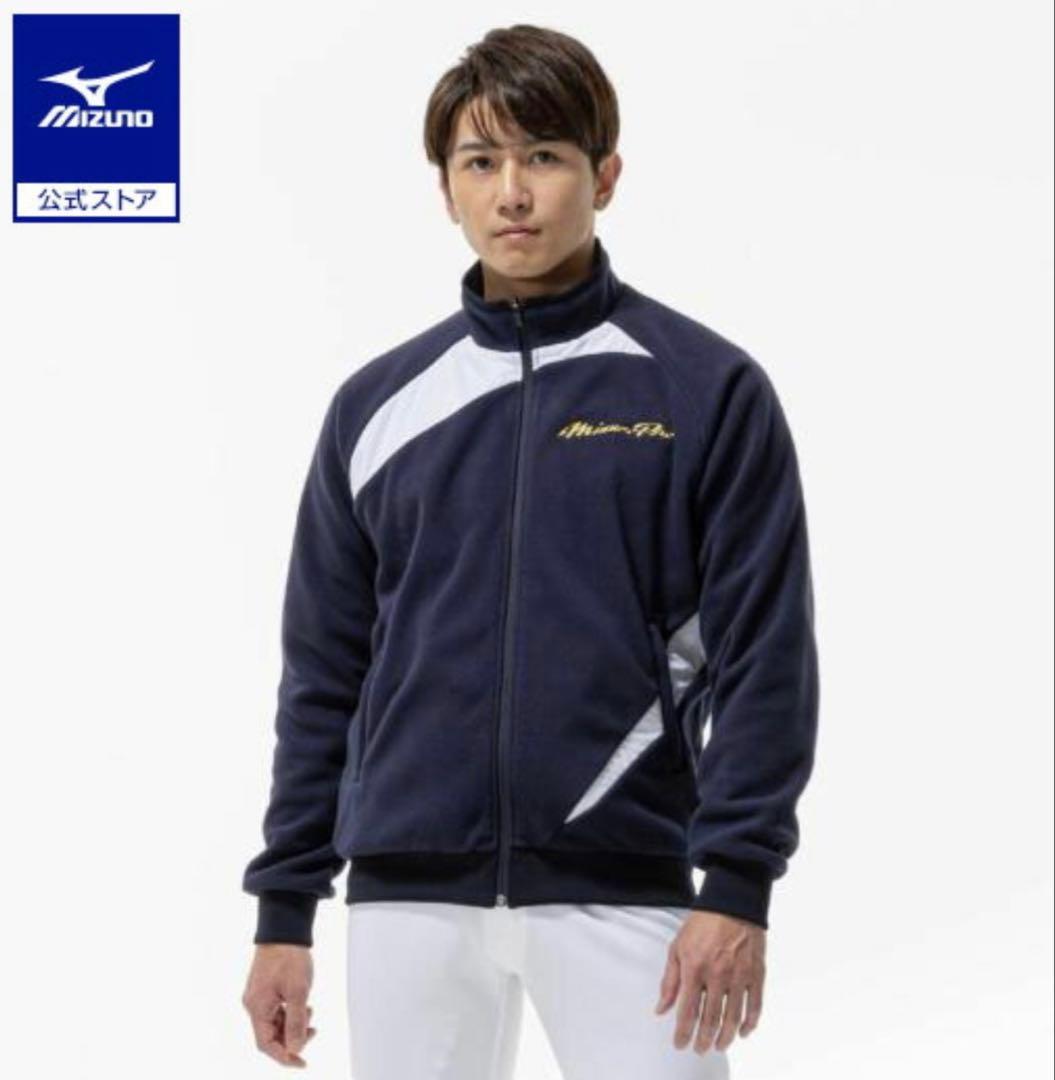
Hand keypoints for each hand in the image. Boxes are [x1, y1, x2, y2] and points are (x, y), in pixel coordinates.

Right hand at [242, 943, 317, 1066]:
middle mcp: (253, 1004)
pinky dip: (290, 1013)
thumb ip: (296, 1022)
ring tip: (310, 1014)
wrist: (284, 928)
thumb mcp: (298, 991)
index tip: (301, 1062)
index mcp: (257, 1007)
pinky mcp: (265, 988)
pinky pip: (276, 1010)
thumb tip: (295, 1048)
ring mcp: (258, 996)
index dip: (283, 1056)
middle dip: (291, 1038)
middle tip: (312, 1031)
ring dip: (292, 1025)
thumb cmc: (290, 956)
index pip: (266, 1044)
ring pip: (274, 1022)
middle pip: (270, 1035)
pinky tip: (303, 1006)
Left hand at [654, 910, 765, 1054]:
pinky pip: (755, 1006)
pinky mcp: (756, 973)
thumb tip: (661, 1009)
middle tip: (700, 1050)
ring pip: (733, 1017)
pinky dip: (749, 1023)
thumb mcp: (677, 947)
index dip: (683, 1032)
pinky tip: (742, 1032)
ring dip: (725, 1037)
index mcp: (694, 967)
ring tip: (719, 1046)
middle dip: (704, 1039)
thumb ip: (670, 981)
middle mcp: (717, 974)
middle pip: (711, 1019)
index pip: (687, 1010)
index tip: (680, 1045)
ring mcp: (739, 975)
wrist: (732, 902)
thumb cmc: (702, 924)